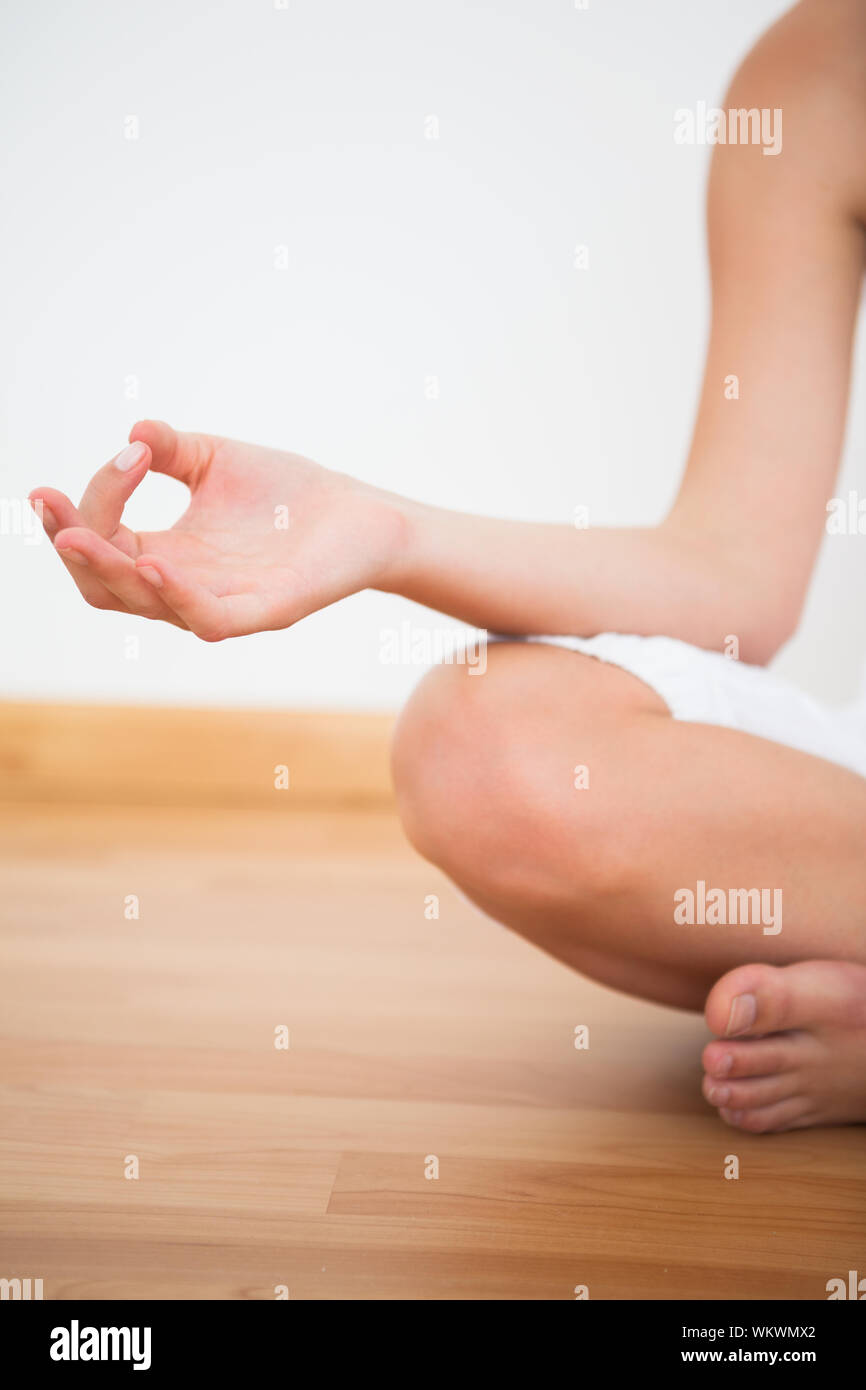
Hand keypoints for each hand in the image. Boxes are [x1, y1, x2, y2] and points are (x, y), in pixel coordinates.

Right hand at [29, 421, 407, 640]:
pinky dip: (177, 596)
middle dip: (71, 548)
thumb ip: (171, 449)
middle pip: (104, 587)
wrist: (364, 515)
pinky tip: (155, 563)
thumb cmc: (289, 493)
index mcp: (167, 555)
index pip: (102, 542)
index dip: (86, 506)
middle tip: (52, 507)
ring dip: (107, 570)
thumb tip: (132, 433)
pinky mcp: (265, 611)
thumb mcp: (217, 460)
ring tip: (78, 534)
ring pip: (145, 605)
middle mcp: (185, 587)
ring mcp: (222, 604)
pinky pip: (209, 619)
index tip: (117, 455)